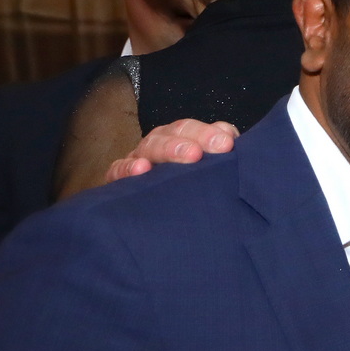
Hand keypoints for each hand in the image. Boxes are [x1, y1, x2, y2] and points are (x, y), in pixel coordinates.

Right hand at [105, 118, 238, 183]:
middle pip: (172, 134)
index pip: (193, 129)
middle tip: (199, 153)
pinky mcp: (119, 179)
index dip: (208, 133)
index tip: (226, 143)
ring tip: (183, 157)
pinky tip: (142, 169)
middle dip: (187, 141)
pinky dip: (128, 168)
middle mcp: (161, 145)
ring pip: (149, 147)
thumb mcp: (211, 171)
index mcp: (183, 139)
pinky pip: (119, 169)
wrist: (167, 221)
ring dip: (166, 150)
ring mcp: (139, 159)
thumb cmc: (195, 190)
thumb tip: (230, 139)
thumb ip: (222, 153)